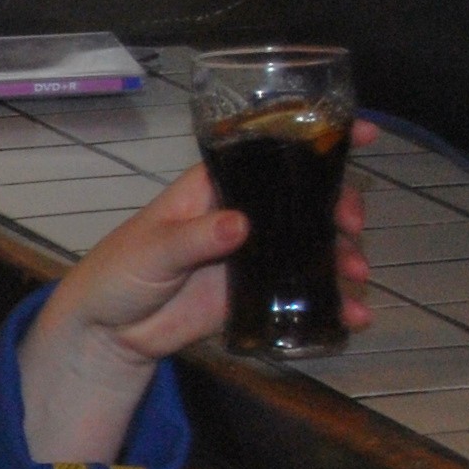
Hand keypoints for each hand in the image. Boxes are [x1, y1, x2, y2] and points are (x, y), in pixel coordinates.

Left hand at [16, 125, 378, 465]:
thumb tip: (239, 224)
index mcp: (213, 189)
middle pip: (303, 199)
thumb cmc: (118, 275)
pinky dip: (333, 301)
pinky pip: (302, 292)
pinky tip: (354, 314)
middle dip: (338, 206)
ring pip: (311, 245)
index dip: (312, 141)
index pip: (266, 154)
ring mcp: (253, 255)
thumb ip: (193, 238)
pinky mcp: (257, 294)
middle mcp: (241, 216)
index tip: (361, 134)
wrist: (107, 334)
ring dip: (342, 255)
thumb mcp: (151, 251)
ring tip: (356, 273)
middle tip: (351, 225)